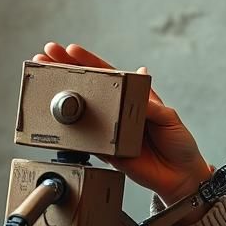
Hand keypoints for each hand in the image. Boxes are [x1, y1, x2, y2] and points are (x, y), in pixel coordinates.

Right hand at [34, 42, 212, 223]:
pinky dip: (71, 131)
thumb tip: (136, 85)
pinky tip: (55, 119)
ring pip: (82, 111)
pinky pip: (86, 140)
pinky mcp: (106, 151)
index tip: (70, 50)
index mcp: (133, 97)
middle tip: (46, 56)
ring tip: (44, 81)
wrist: (180, 175)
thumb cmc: (178, 142)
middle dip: (66, 71)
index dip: (88, 61)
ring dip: (62, 97)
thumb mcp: (168, 117)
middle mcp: (118, 111)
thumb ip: (150, 104)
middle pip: (88, 87)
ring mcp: (110, 130)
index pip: (108, 74)